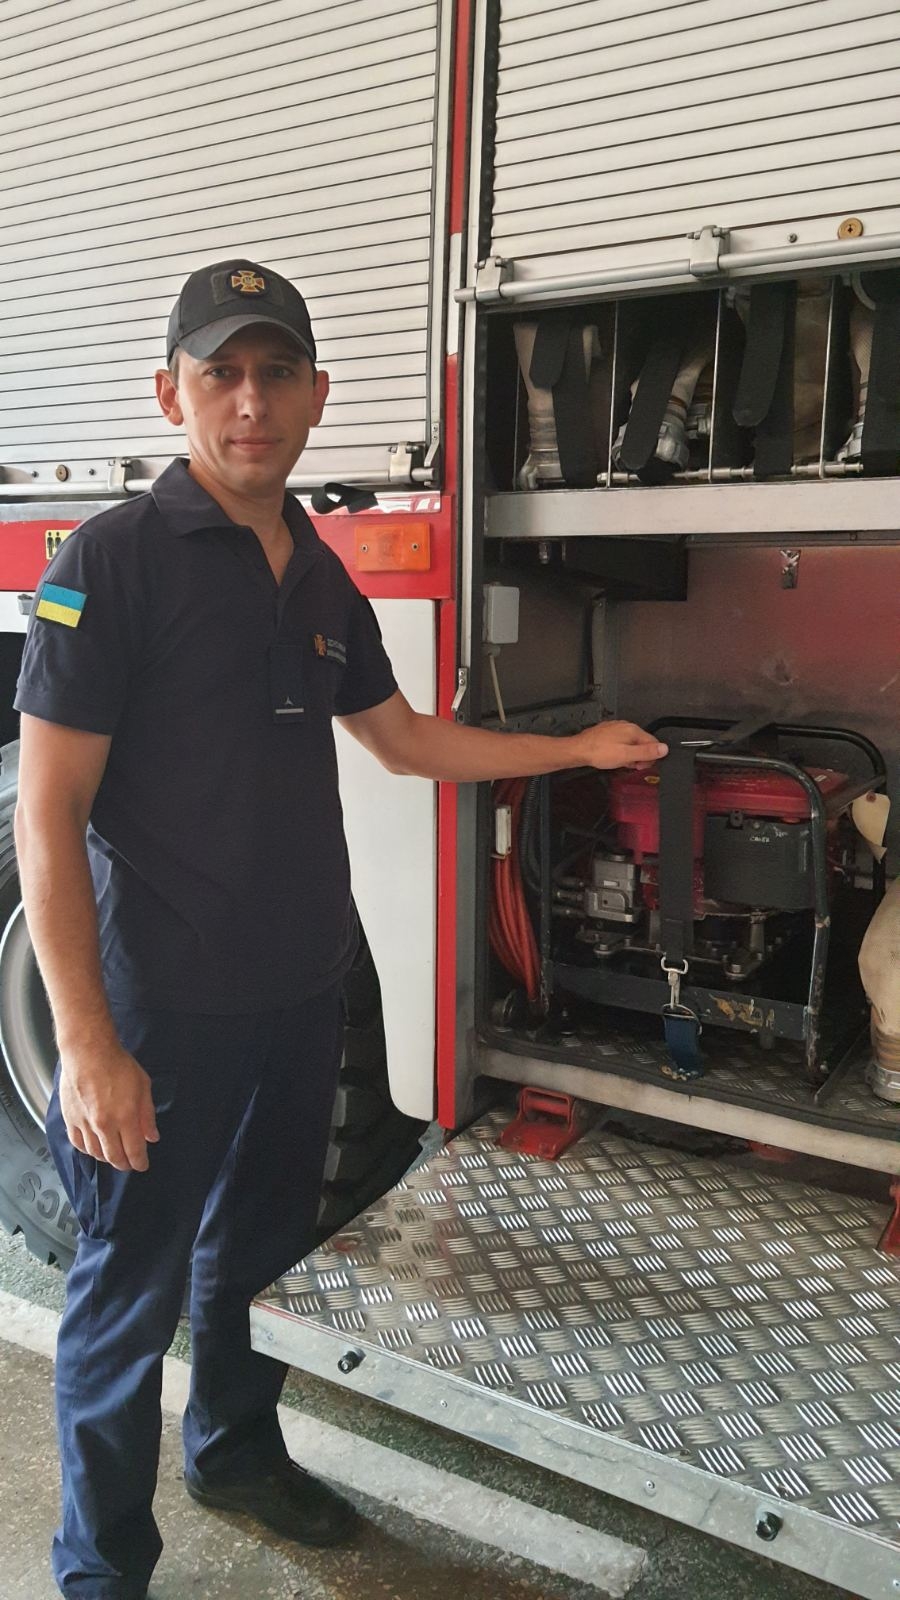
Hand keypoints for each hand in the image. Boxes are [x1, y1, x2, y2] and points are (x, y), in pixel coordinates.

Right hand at [59, 1043, 159, 1172]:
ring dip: (106, 1158)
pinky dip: (87, 1150)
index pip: (134, 1151)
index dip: (139, 1162)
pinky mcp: (70, 1119)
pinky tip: (93, 1148)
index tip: (142, 1165)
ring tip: (113, 1156)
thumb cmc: (117, 1064)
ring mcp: (85, 1123)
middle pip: (114, 1157)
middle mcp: (104, 1125)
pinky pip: (78, 1143)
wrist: (88, 1052)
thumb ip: (147, 1115)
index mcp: (125, 1117)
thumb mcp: (143, 1086)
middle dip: (124, 1164)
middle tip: (129, 1164)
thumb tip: (151, 1137)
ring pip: (95, 1153)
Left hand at [569, 720, 667, 771]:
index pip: (653, 743)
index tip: (641, 766)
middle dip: (639, 756)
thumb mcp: (626, 755)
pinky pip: (621, 741)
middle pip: (642, 742)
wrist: (578, 750)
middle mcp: (626, 726)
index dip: (650, 757)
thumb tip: (664, 749)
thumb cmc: (600, 753)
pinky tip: (614, 757)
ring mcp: (616, 727)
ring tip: (620, 762)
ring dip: (630, 754)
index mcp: (633, 730)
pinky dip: (621, 750)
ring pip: (631, 742)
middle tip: (630, 765)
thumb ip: (646, 752)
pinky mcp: (608, 732)